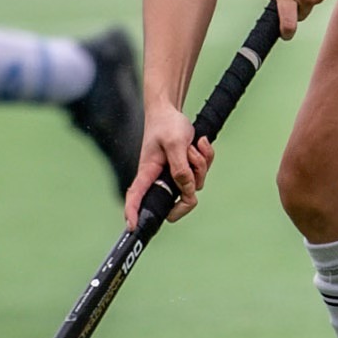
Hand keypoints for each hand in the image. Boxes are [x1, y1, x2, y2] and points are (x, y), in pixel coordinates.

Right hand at [123, 100, 212, 226]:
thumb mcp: (175, 143)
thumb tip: (187, 189)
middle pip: (180, 198)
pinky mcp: (186, 169)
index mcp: (148, 172)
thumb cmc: (166, 124)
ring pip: (196, 183)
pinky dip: (205, 157)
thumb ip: (181, 168)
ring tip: (191, 146)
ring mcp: (175, 174)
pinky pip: (202, 172)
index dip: (133, 212)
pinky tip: (199, 142)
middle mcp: (160, 178)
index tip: (132, 226)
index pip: (136, 196)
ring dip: (199, 163)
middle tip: (191, 157)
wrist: (172, 111)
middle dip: (192, 182)